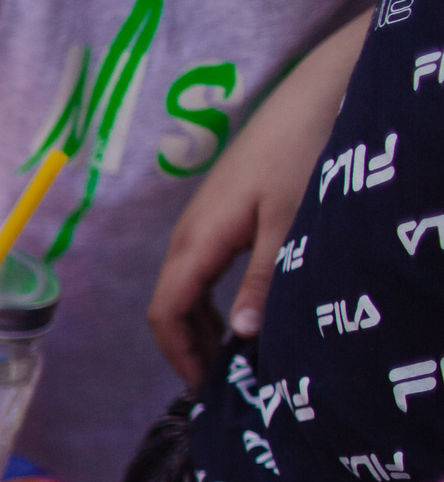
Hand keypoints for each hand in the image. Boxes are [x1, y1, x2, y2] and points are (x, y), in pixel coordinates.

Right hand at [145, 139, 300, 386]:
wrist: (315, 92)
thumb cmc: (300, 154)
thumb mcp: (290, 225)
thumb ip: (264, 281)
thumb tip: (244, 337)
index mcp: (197, 241)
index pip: (166, 312)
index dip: (178, 355)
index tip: (204, 388)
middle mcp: (188, 234)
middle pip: (170, 304)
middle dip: (188, 347)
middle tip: (221, 383)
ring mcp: (202, 222)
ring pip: (186, 288)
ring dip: (201, 326)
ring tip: (230, 358)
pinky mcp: (221, 213)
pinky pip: (203, 270)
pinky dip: (213, 302)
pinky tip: (241, 314)